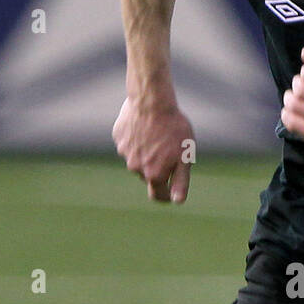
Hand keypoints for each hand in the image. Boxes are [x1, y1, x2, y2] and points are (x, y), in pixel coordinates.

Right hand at [112, 87, 194, 202]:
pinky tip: (145, 125)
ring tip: (157, 133)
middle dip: (158, 167)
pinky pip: (129, 143)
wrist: (152, 101)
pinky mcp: (118, 138)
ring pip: (138, 158)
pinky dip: (137, 138)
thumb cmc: (173, 129)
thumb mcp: (184, 157)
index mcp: (153, 175)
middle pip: (148, 174)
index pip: (158, 195)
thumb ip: (180, 181)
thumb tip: (177, 201)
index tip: (171, 190)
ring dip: (147, 151)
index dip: (166, 195)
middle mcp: (136, 168)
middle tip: (169, 147)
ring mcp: (124, 153)